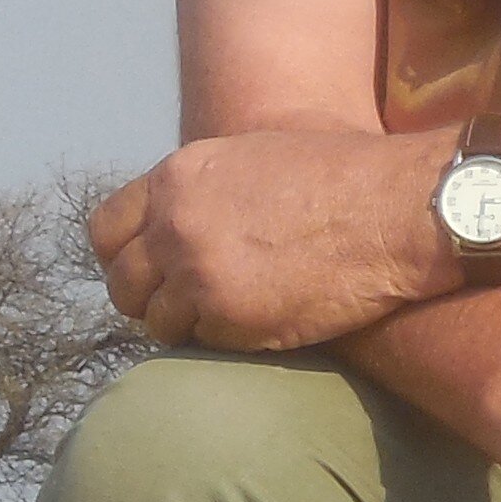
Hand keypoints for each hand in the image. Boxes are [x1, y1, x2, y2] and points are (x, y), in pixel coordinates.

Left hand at [93, 131, 442, 349]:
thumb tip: (180, 217)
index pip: (106, 230)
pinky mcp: (229, 320)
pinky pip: (203, 344)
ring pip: (159, 323)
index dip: (121, 257)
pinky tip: (260, 323)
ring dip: (188, 326)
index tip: (144, 271)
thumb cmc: (343, 177)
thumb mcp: (254, 157)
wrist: (394, 211)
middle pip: (123, 284)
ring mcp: (198, 275)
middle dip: (148, 300)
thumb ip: (204, 189)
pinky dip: (225, 341)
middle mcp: (175, 226)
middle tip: (182, 306)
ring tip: (229, 316)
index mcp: (177, 179)